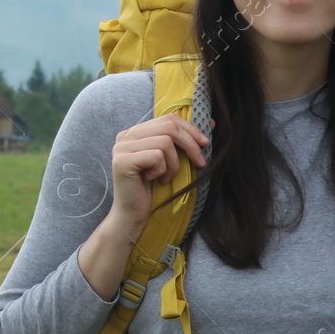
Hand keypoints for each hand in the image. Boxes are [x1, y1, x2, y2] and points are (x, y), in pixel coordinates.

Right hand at [109, 114, 210, 235]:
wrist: (133, 215)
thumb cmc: (153, 189)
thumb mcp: (170, 160)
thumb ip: (183, 140)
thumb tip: (212, 123)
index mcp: (135, 132)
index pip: (167, 118)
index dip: (190, 128)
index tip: (205, 144)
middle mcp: (125, 136)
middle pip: (168, 127)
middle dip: (190, 144)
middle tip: (200, 162)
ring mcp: (121, 148)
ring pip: (164, 142)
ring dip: (173, 163)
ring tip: (166, 177)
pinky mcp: (123, 161)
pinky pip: (156, 156)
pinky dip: (163, 170)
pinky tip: (156, 180)